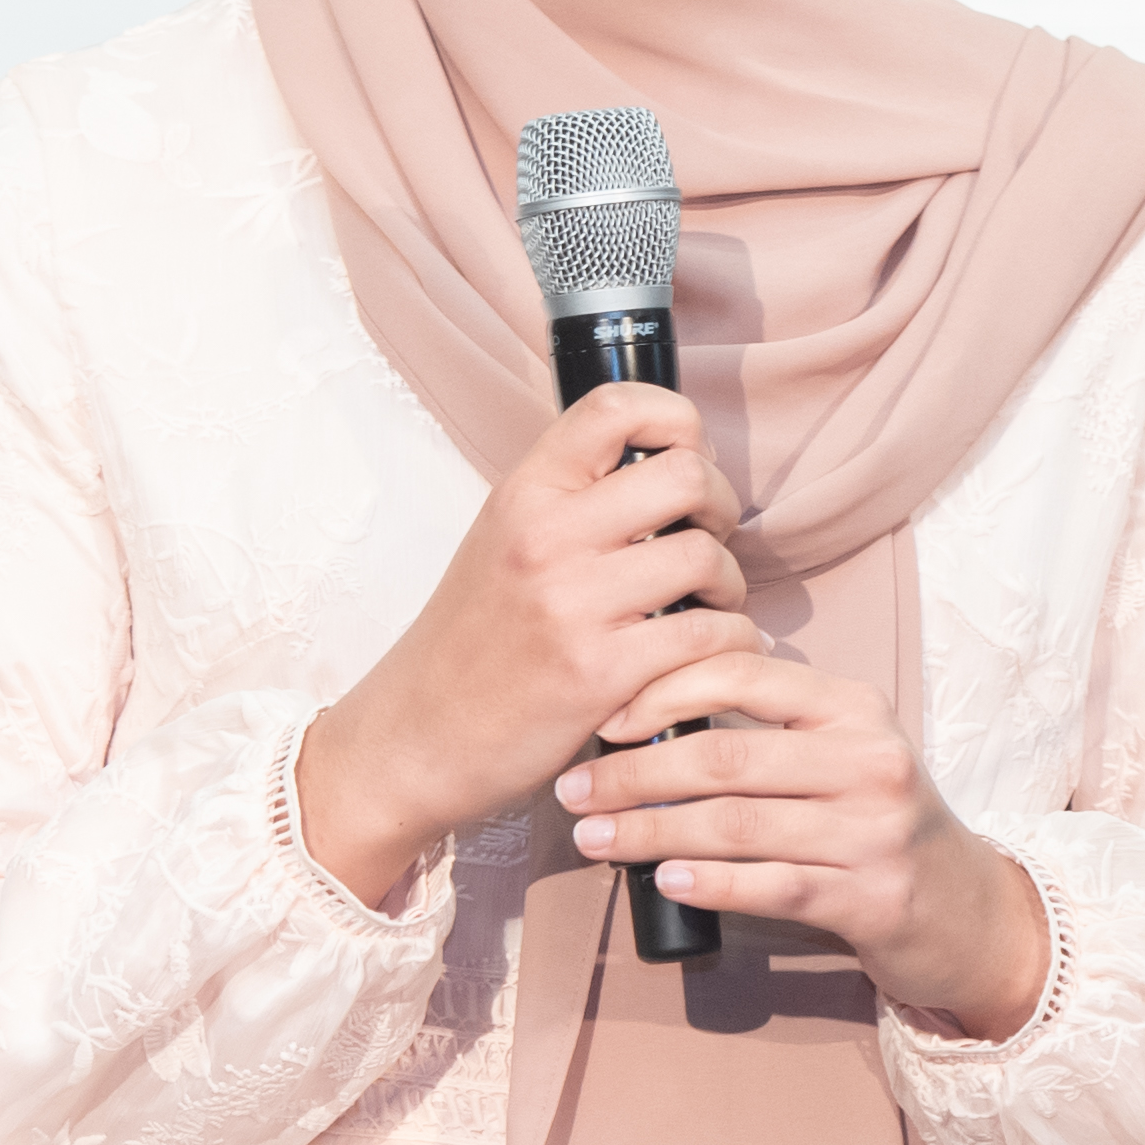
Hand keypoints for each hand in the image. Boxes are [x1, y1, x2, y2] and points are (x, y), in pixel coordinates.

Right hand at [293, 384, 751, 911]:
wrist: (415, 738)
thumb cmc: (472, 643)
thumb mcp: (503, 542)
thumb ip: (573, 500)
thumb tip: (667, 464)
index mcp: (523, 494)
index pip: (616, 407)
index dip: (677, 421)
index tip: (687, 458)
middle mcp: (545, 538)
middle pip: (687, 476)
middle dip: (720, 507)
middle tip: (705, 541)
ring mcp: (573, 606)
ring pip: (708, 559)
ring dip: (728, 586)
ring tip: (703, 607)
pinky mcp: (601, 673)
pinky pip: (709, 635)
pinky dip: (729, 644)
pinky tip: (704, 654)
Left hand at [558, 652, 1053, 1039]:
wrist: (963, 905)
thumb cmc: (874, 819)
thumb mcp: (841, 751)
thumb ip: (768, 727)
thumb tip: (643, 713)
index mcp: (854, 707)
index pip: (745, 673)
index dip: (664, 691)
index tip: (605, 720)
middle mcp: (870, 760)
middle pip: (727, 758)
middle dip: (634, 775)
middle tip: (573, 790)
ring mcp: (874, 832)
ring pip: (737, 826)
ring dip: (650, 833)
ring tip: (593, 840)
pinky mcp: (869, 897)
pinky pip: (771, 887)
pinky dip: (709, 883)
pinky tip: (663, 880)